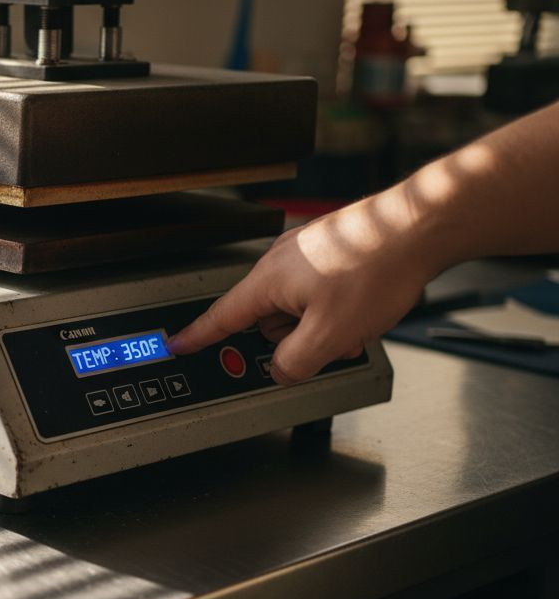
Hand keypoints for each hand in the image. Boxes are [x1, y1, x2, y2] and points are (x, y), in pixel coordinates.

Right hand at [168, 190, 440, 384]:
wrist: (421, 227)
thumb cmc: (379, 269)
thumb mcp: (330, 334)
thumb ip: (294, 363)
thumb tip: (282, 370)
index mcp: (268, 281)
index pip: (221, 317)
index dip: (197, 336)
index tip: (177, 344)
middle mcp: (280, 262)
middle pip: (268, 321)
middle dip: (296, 339)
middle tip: (331, 341)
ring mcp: (305, 253)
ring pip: (298, 309)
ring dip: (322, 325)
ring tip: (357, 320)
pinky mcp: (329, 250)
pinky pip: (319, 292)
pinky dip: (337, 308)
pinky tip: (364, 306)